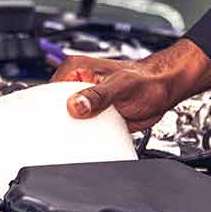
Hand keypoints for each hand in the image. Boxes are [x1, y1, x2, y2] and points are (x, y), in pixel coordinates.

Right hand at [52, 37, 210, 131]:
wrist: (164, 90)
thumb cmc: (147, 79)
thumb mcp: (120, 86)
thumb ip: (98, 95)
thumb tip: (75, 105)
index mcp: (77, 69)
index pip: (50, 91)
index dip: (46, 108)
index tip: (49, 123)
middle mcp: (79, 84)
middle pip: (57, 108)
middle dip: (58, 122)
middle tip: (61, 136)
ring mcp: (87, 101)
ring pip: (69, 121)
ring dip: (71, 132)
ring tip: (72, 141)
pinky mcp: (96, 116)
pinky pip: (83, 129)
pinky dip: (84, 137)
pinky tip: (86, 143)